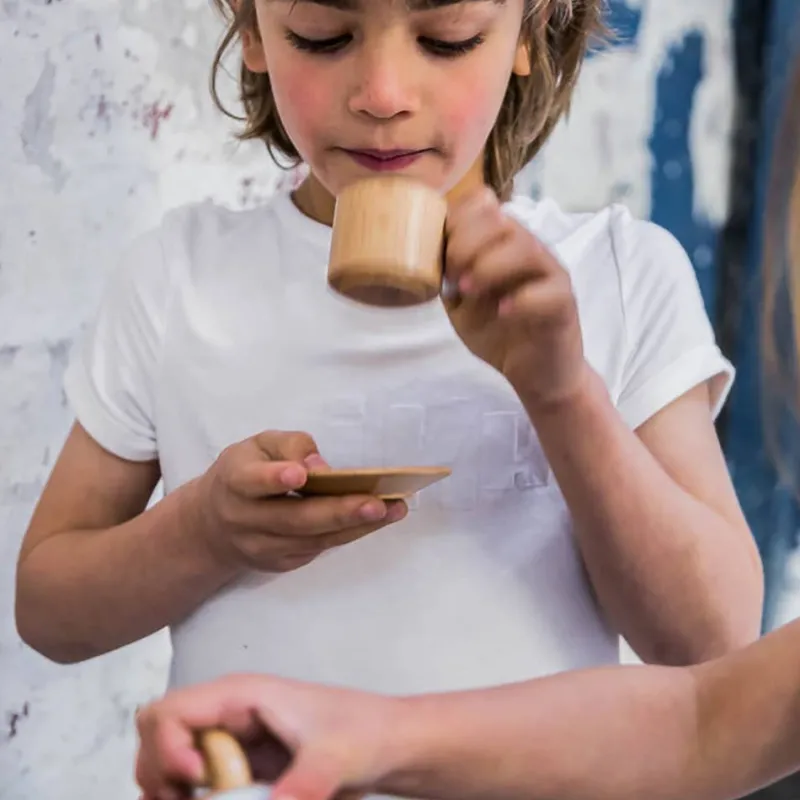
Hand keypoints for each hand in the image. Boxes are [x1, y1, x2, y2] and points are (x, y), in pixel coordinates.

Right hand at [135, 673, 399, 799]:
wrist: (388, 744)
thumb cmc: (365, 733)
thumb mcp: (338, 758)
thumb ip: (306, 783)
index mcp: (243, 695)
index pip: (170, 710)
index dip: (166, 748)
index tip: (196, 782)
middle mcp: (227, 712)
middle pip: (156, 734)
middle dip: (158, 772)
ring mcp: (230, 739)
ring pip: (166, 757)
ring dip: (167, 787)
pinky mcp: (238, 764)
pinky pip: (190, 779)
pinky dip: (184, 795)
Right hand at [189, 431, 406, 573]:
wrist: (212, 527)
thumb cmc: (245, 473)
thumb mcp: (257, 446)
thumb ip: (288, 447)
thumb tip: (320, 466)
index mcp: (235, 482)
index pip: (251, 481)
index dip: (274, 479)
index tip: (299, 475)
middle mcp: (246, 520)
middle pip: (294, 519)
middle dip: (338, 512)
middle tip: (377, 503)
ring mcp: (263, 548)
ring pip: (314, 539)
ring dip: (357, 526)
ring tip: (394, 509)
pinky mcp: (281, 563)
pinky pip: (319, 548)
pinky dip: (350, 534)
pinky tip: (378, 520)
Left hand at [444, 187, 588, 409]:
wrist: (534, 372)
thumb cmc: (498, 332)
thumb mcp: (460, 303)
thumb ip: (447, 277)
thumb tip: (425, 256)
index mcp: (502, 242)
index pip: (483, 204)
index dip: (456, 221)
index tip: (439, 253)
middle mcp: (529, 248)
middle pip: (502, 220)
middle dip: (468, 244)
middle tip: (454, 278)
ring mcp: (550, 274)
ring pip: (526, 248)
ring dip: (490, 267)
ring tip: (469, 291)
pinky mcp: (564, 303)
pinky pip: (549, 290)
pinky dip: (522, 299)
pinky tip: (502, 311)